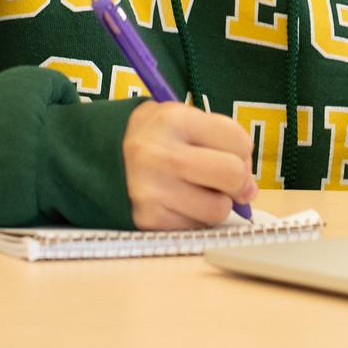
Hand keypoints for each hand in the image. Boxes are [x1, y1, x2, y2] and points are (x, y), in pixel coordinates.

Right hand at [122, 100, 258, 229]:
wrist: (97, 154)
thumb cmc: (155, 137)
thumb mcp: (184, 120)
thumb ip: (223, 145)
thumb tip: (249, 191)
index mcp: (175, 120)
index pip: (239, 141)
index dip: (240, 150)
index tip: (226, 152)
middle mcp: (161, 155)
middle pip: (232, 175)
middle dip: (236, 181)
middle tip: (222, 179)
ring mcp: (152, 190)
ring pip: (218, 210)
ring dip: (215, 203)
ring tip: (194, 189)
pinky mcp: (148, 220)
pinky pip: (195, 228)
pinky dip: (194, 218)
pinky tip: (177, 202)